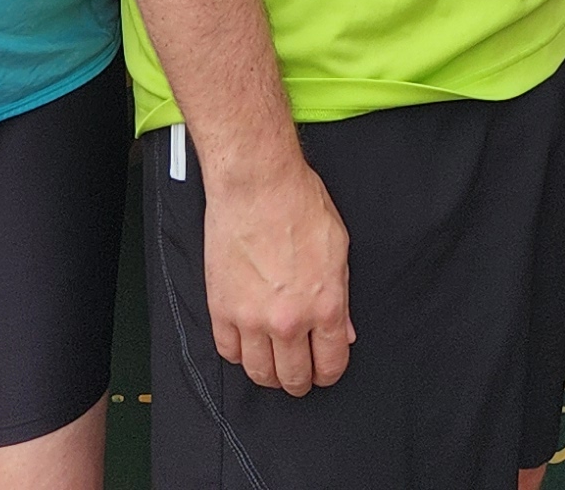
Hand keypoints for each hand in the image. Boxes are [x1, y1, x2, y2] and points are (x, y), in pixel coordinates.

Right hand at [205, 154, 354, 395]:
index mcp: (325, 306)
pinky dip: (239, 354)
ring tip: (272, 365)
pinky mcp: (221, 308)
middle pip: (293, 377)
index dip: (329, 374)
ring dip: (269, 374)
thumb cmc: (299, 205)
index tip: (324, 371)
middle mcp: (288, 320)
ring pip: (259, 373)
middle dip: (299, 381)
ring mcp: (251, 318)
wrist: (257, 184)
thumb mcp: (338, 250)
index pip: (330, 364)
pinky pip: (228, 351)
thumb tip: (343, 332)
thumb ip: (341, 298)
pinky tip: (247, 343)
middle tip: (299, 375)